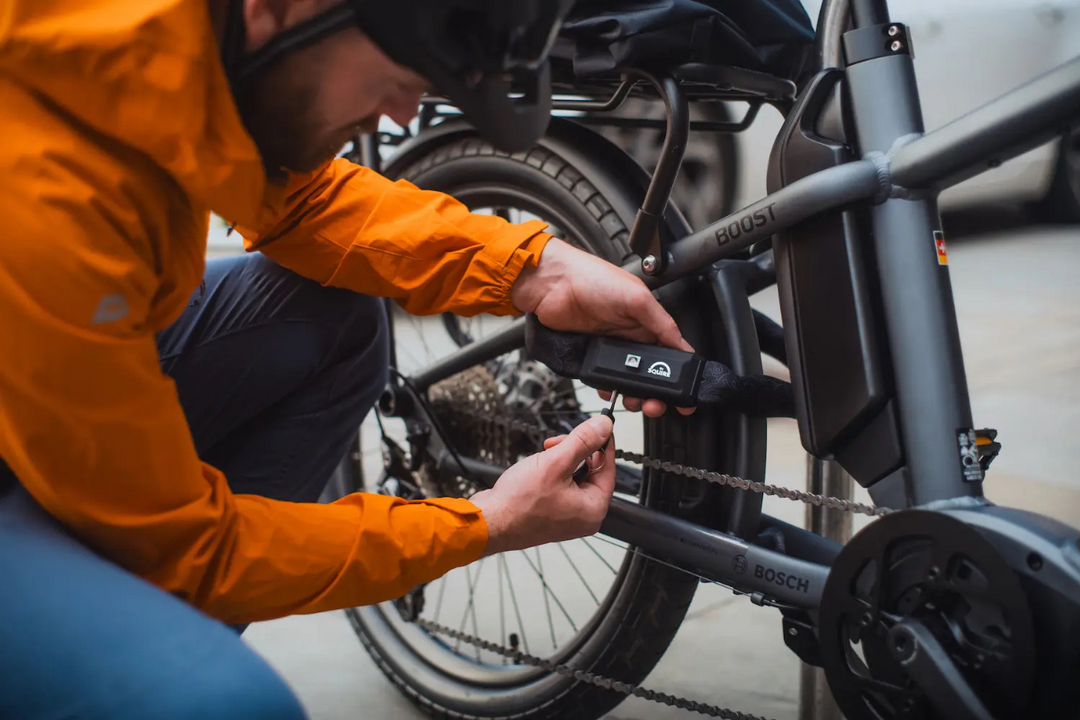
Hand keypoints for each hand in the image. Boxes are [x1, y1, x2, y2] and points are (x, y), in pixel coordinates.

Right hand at [469, 414, 614, 555]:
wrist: (489, 522)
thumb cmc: (518, 504)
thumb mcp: (555, 463)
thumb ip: (583, 441)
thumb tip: (603, 426)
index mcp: (593, 508)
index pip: (608, 468)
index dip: (601, 443)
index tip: (598, 425)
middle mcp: (583, 515)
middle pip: (591, 470)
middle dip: (574, 451)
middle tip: (556, 444)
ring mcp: (567, 515)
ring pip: (573, 475)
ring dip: (560, 459)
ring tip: (542, 457)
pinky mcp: (551, 512)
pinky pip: (560, 484)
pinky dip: (551, 471)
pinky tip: (537, 468)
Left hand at [511, 239, 694, 416]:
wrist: (551, 285)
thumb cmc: (591, 278)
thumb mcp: (636, 297)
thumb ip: (661, 322)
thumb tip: (682, 344)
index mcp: (646, 321)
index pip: (669, 351)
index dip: (677, 373)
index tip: (684, 393)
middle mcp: (630, 335)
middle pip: (649, 372)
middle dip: (655, 392)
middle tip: (655, 404)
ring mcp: (609, 347)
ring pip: (627, 380)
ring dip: (633, 395)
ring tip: (635, 401)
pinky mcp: (590, 356)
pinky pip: (602, 380)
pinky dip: (607, 390)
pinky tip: (609, 392)